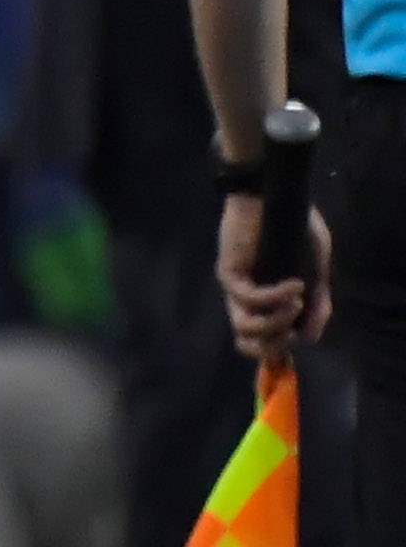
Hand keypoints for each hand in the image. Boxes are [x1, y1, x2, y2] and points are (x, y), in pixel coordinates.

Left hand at [219, 193, 331, 362]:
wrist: (274, 195)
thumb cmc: (293, 228)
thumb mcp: (316, 269)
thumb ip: (318, 303)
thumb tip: (312, 337)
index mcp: (265, 302)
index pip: (261, 341)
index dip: (279, 351)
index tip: (301, 338)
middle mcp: (246, 299)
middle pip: (249, 343)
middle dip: (277, 345)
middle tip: (296, 330)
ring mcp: (235, 287)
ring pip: (245, 327)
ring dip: (276, 324)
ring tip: (297, 304)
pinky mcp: (229, 272)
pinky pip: (250, 298)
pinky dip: (276, 297)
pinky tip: (295, 284)